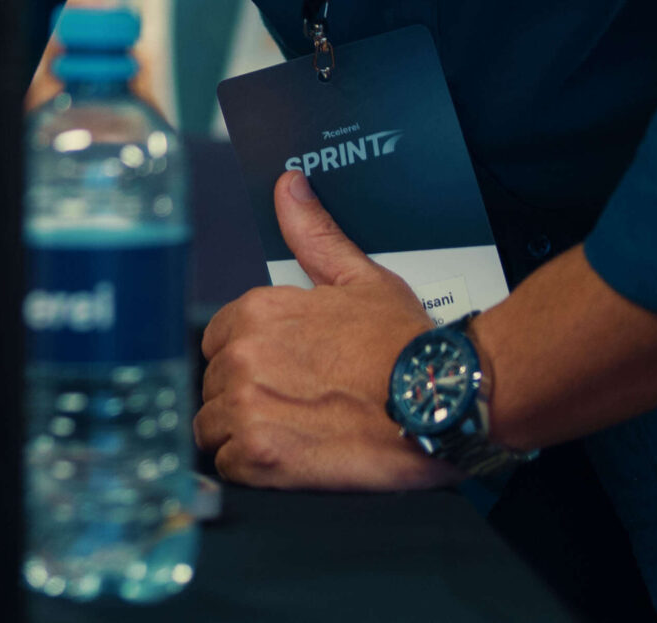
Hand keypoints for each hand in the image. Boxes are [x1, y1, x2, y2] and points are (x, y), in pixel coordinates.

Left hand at [194, 171, 455, 489]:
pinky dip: (256, 469)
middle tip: (296, 406)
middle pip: (212, 386)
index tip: (279, 373)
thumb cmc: (408, 345)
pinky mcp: (261, 456)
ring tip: (295, 434)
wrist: (444, 402)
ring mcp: (248, 405)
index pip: (216, 341)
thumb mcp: (361, 278)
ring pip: (212, 428)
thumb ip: (314, 234)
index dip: (246, 360)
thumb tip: (289, 187)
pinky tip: (294, 458)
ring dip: (245, 435)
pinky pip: (229, 467)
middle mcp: (243, 355)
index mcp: (257, 311)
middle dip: (246, 398)